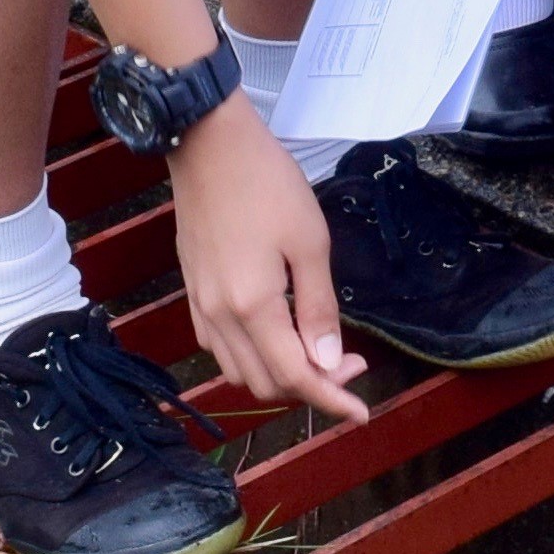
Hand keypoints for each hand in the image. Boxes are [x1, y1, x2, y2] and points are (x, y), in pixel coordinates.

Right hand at [170, 97, 369, 421]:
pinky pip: (218, 347)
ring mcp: (201, 304)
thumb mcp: (309, 241)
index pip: (295, 376)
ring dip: (279, 375)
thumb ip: (318, 307)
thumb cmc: (267, 183)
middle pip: (265, 384)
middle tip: (347, 360)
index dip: (332, 399)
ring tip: (315, 350)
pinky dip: (249, 357)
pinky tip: (274, 334)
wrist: (207, 142)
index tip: (361, 410)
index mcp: (253, 306)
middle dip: (311, 386)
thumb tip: (328, 360)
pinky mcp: (192, 290)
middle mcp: (220, 316)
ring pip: (239, 371)